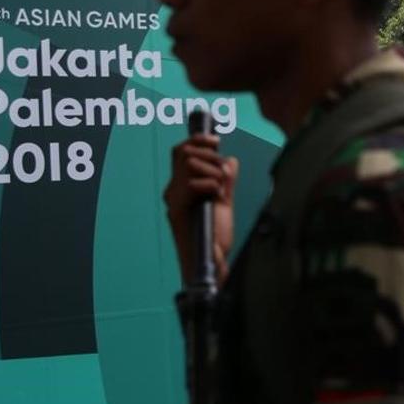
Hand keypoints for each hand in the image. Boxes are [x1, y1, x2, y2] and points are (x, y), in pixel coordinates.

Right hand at [164, 135, 239, 283]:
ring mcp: (174, 201)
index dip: (197, 141)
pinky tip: (217, 197)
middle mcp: (173, 191)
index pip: (180, 151)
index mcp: (182, 186)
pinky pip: (192, 184)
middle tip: (223, 173)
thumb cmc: (216, 236)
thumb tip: (229, 160)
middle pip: (185, 152)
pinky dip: (211, 185)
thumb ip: (226, 180)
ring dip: (213, 172)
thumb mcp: (224, 202)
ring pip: (190, 164)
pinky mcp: (177, 211)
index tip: (216, 141)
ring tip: (221, 190)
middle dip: (210, 156)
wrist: (213, 262)